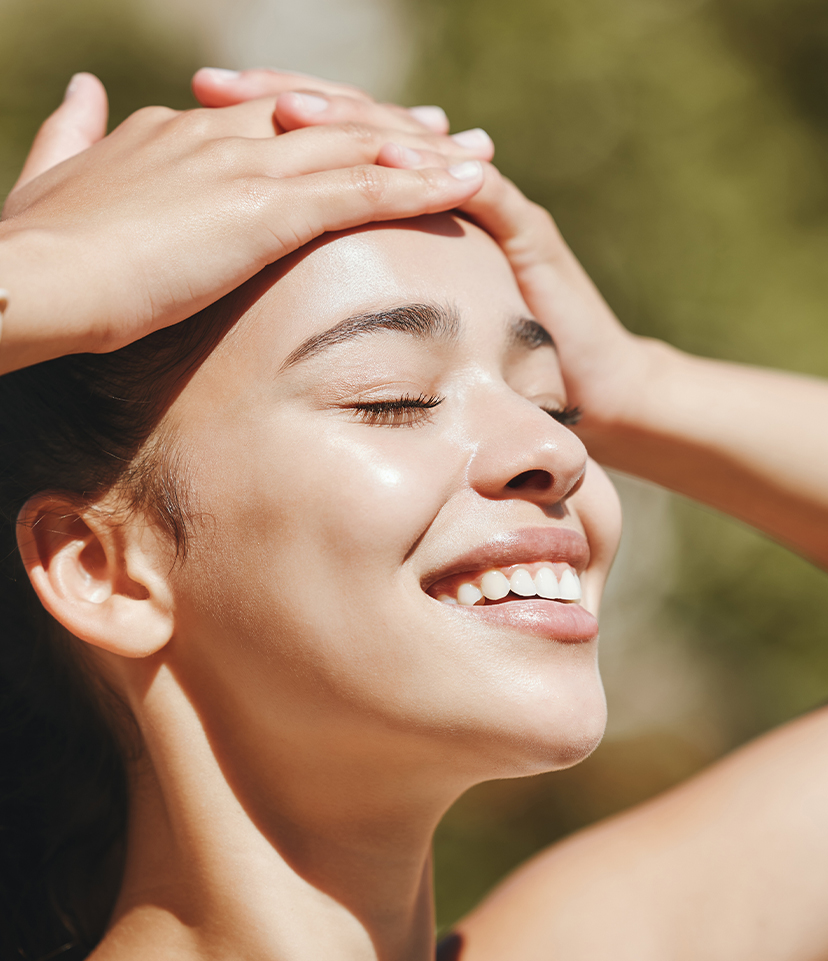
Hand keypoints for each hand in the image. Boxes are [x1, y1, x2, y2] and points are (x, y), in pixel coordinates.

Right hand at [0, 75, 487, 373]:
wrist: (30, 276)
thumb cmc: (35, 246)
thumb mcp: (55, 180)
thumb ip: (74, 137)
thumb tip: (81, 94)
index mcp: (183, 135)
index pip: (275, 119)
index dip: (328, 122)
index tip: (368, 126)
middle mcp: (223, 138)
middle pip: (328, 122)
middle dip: (392, 126)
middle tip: (447, 129)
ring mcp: (245, 169)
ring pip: (356, 148)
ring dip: (422, 151)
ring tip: (478, 154)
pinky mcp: (261, 210)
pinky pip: (357, 191)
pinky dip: (416, 186)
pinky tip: (462, 186)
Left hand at [190, 67, 643, 436]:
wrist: (587, 388)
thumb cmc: (481, 371)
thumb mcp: (392, 332)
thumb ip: (343, 309)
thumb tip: (263, 310)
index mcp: (393, 209)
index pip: (320, 149)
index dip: (257, 125)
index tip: (191, 114)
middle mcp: (432, 191)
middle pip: (352, 127)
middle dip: (283, 102)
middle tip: (215, 86)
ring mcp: (479, 202)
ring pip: (408, 144)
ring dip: (345, 122)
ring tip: (282, 108)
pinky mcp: (524, 232)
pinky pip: (477, 190)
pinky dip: (431, 173)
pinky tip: (387, 158)